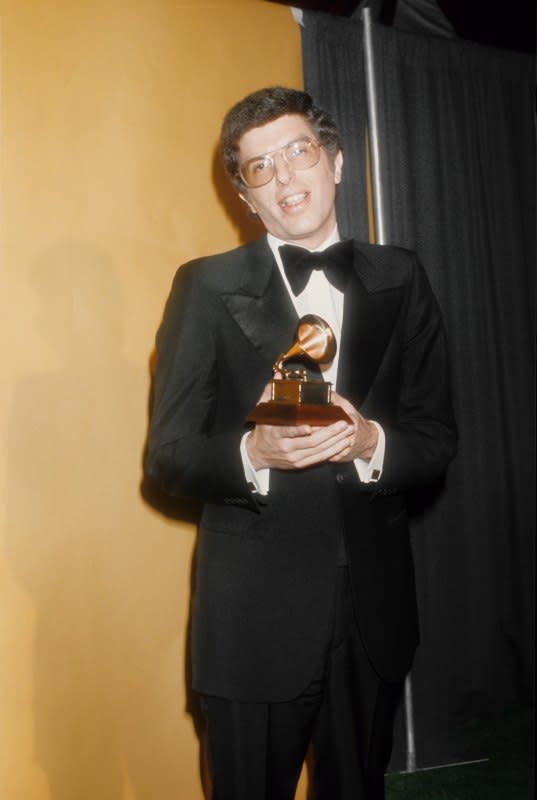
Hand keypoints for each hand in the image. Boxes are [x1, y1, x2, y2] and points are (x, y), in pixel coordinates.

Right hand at [245, 384, 372, 470]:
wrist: (258, 453)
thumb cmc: (263, 430)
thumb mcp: (262, 411)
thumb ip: (270, 393)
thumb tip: (277, 376)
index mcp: (275, 432)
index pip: (288, 431)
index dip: (299, 429)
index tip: (310, 426)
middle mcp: (285, 446)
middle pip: (310, 441)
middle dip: (329, 433)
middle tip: (342, 423)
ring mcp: (293, 456)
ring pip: (317, 450)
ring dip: (334, 442)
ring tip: (347, 432)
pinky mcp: (299, 463)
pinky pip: (318, 458)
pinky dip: (332, 451)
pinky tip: (341, 444)